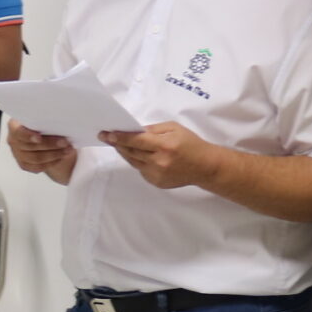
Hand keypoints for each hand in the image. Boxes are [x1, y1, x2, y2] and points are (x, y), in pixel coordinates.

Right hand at [6, 120, 74, 177]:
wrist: (42, 134)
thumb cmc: (41, 122)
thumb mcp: (40, 117)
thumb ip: (44, 120)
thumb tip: (57, 122)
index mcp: (14, 126)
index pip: (18, 132)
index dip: (29, 136)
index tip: (39, 138)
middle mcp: (13, 141)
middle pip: (30, 147)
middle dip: (50, 144)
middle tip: (65, 142)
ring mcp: (17, 154)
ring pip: (36, 158)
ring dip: (54, 155)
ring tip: (67, 150)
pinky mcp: (24, 164)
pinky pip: (38, 167)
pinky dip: (51, 162)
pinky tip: (61, 157)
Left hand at [98, 121, 218, 189]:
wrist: (204, 167)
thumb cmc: (190, 143)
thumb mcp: (174, 129)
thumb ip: (153, 130)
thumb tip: (135, 131)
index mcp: (164, 146)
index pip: (136, 141)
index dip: (120, 137)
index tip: (107, 134)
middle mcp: (159, 162)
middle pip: (131, 152)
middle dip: (118, 144)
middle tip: (107, 137)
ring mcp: (157, 174)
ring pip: (133, 162)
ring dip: (125, 152)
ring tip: (119, 144)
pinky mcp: (157, 182)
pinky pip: (141, 170)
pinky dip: (137, 161)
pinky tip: (138, 155)